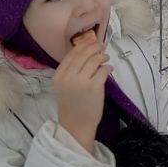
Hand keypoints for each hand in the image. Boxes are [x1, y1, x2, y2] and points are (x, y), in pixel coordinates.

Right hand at [52, 31, 111, 152]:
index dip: (83, 45)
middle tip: (102, 46)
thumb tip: (87, 50)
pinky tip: (109, 69)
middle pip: (84, 54)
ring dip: (102, 57)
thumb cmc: (72, 104)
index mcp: (58, 76)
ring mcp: (81, 82)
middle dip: (95, 47)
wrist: (76, 125)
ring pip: (94, 60)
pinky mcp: (94, 87)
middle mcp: (68, 77)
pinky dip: (108, 67)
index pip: (72, 54)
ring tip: (106, 58)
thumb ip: (72, 69)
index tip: (91, 41)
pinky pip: (103, 70)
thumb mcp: (65, 85)